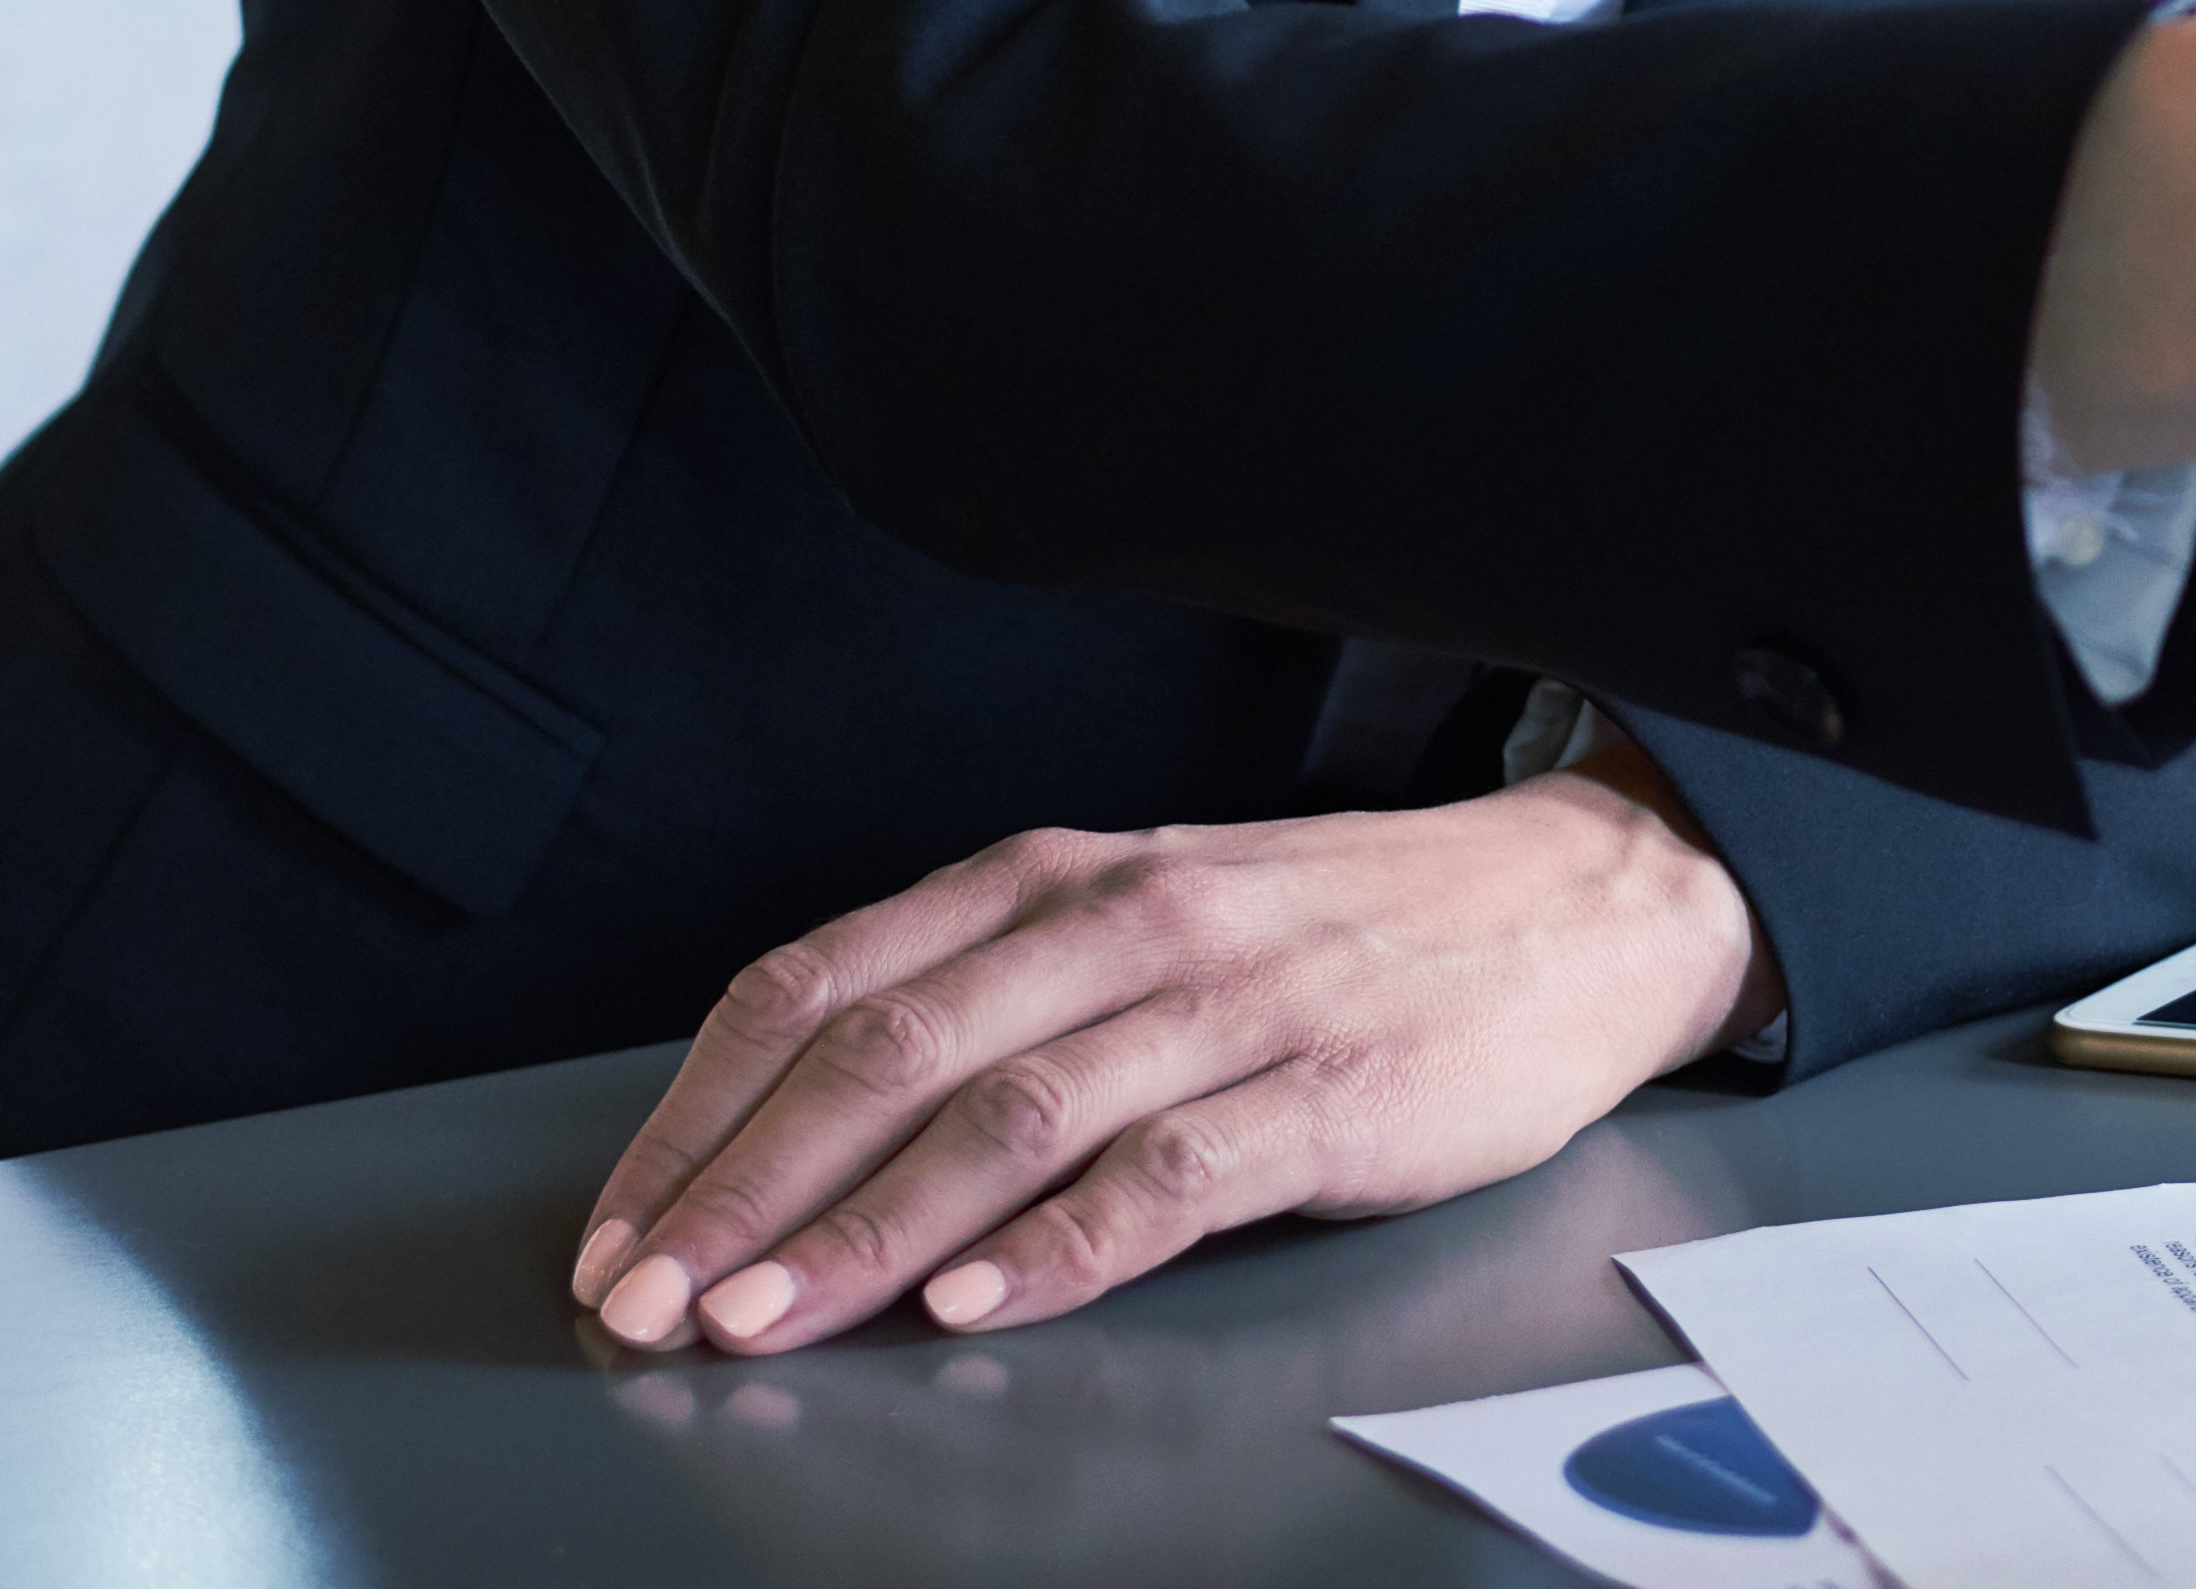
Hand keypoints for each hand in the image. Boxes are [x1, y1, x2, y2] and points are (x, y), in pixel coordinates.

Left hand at [568, 743, 1759, 1353]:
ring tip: (767, 1320)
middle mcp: (1124, 918)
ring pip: (1007, 1113)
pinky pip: (1173, 1170)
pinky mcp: (1332, 1086)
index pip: (825, 984)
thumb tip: (794, 1137)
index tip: (620, 1227)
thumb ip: (991, 1001)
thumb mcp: (1142, 922)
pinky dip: (1062, 1244)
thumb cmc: (1334, 931)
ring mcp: (1230, 1000)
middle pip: (889, 1053)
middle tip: (649, 1300)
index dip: (701, 1112)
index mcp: (1054, 875)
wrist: (1575, 901)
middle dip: (745, 1188)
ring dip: (865, 1231)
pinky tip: (983, 1303)